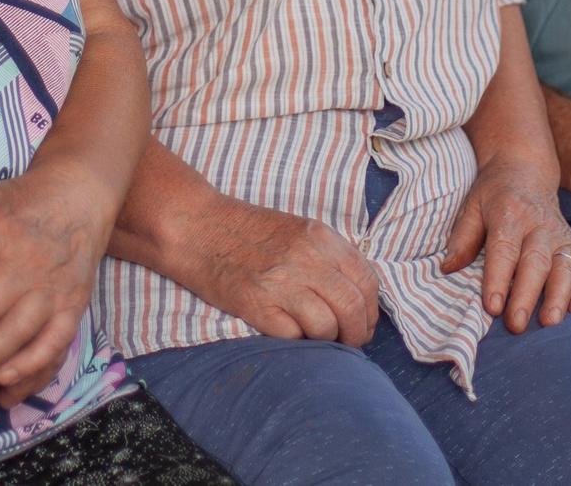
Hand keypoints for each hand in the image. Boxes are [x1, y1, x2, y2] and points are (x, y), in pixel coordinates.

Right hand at [173, 196, 379, 347]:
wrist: (199, 228)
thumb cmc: (249, 231)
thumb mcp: (299, 231)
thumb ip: (329, 257)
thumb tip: (357, 297)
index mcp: (321, 238)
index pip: (367, 282)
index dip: (371, 311)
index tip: (364, 324)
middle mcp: (306, 258)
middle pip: (352, 308)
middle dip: (357, 334)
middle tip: (348, 342)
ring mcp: (281, 282)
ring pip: (326, 327)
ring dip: (327, 341)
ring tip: (316, 338)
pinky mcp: (256, 305)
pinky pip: (293, 336)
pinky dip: (297, 341)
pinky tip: (289, 332)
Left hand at [440, 156, 570, 331]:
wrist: (526, 170)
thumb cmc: (494, 195)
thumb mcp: (472, 206)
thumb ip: (462, 238)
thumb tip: (448, 268)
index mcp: (510, 213)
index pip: (504, 249)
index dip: (498, 279)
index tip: (492, 306)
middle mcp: (539, 224)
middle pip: (535, 262)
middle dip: (526, 295)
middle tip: (516, 325)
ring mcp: (561, 235)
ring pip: (565, 267)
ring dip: (559, 297)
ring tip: (550, 323)